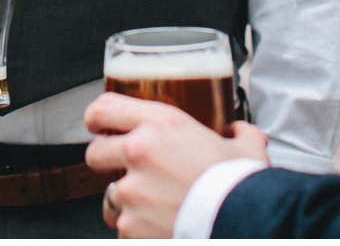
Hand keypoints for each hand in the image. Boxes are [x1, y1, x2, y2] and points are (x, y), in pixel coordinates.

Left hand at [85, 94, 269, 238]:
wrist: (243, 224)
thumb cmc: (240, 186)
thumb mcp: (244, 147)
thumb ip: (238, 134)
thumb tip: (240, 132)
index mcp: (161, 125)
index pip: (104, 109)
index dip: (97, 118)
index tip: (100, 126)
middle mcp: (139, 153)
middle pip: (95, 153)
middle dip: (107, 164)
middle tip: (129, 171)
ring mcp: (131, 192)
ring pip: (109, 196)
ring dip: (126, 202)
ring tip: (152, 207)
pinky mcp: (130, 225)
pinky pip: (124, 228)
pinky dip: (138, 230)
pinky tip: (160, 226)